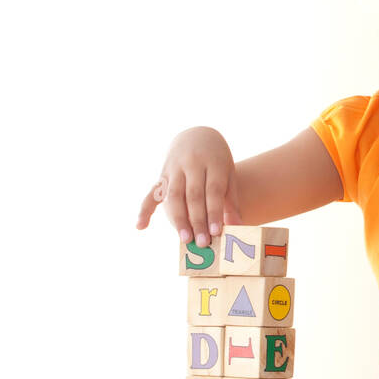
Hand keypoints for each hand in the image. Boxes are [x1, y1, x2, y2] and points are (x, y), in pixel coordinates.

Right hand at [136, 126, 242, 248]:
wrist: (198, 135)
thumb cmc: (218, 161)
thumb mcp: (229, 175)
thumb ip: (231, 201)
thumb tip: (238, 226)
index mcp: (213, 163)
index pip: (213, 191)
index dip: (214, 212)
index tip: (217, 232)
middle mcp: (192, 164)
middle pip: (193, 196)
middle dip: (197, 221)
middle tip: (203, 243)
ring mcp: (174, 168)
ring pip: (174, 196)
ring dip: (178, 219)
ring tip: (185, 240)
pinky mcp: (162, 174)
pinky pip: (150, 193)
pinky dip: (144, 209)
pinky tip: (140, 226)